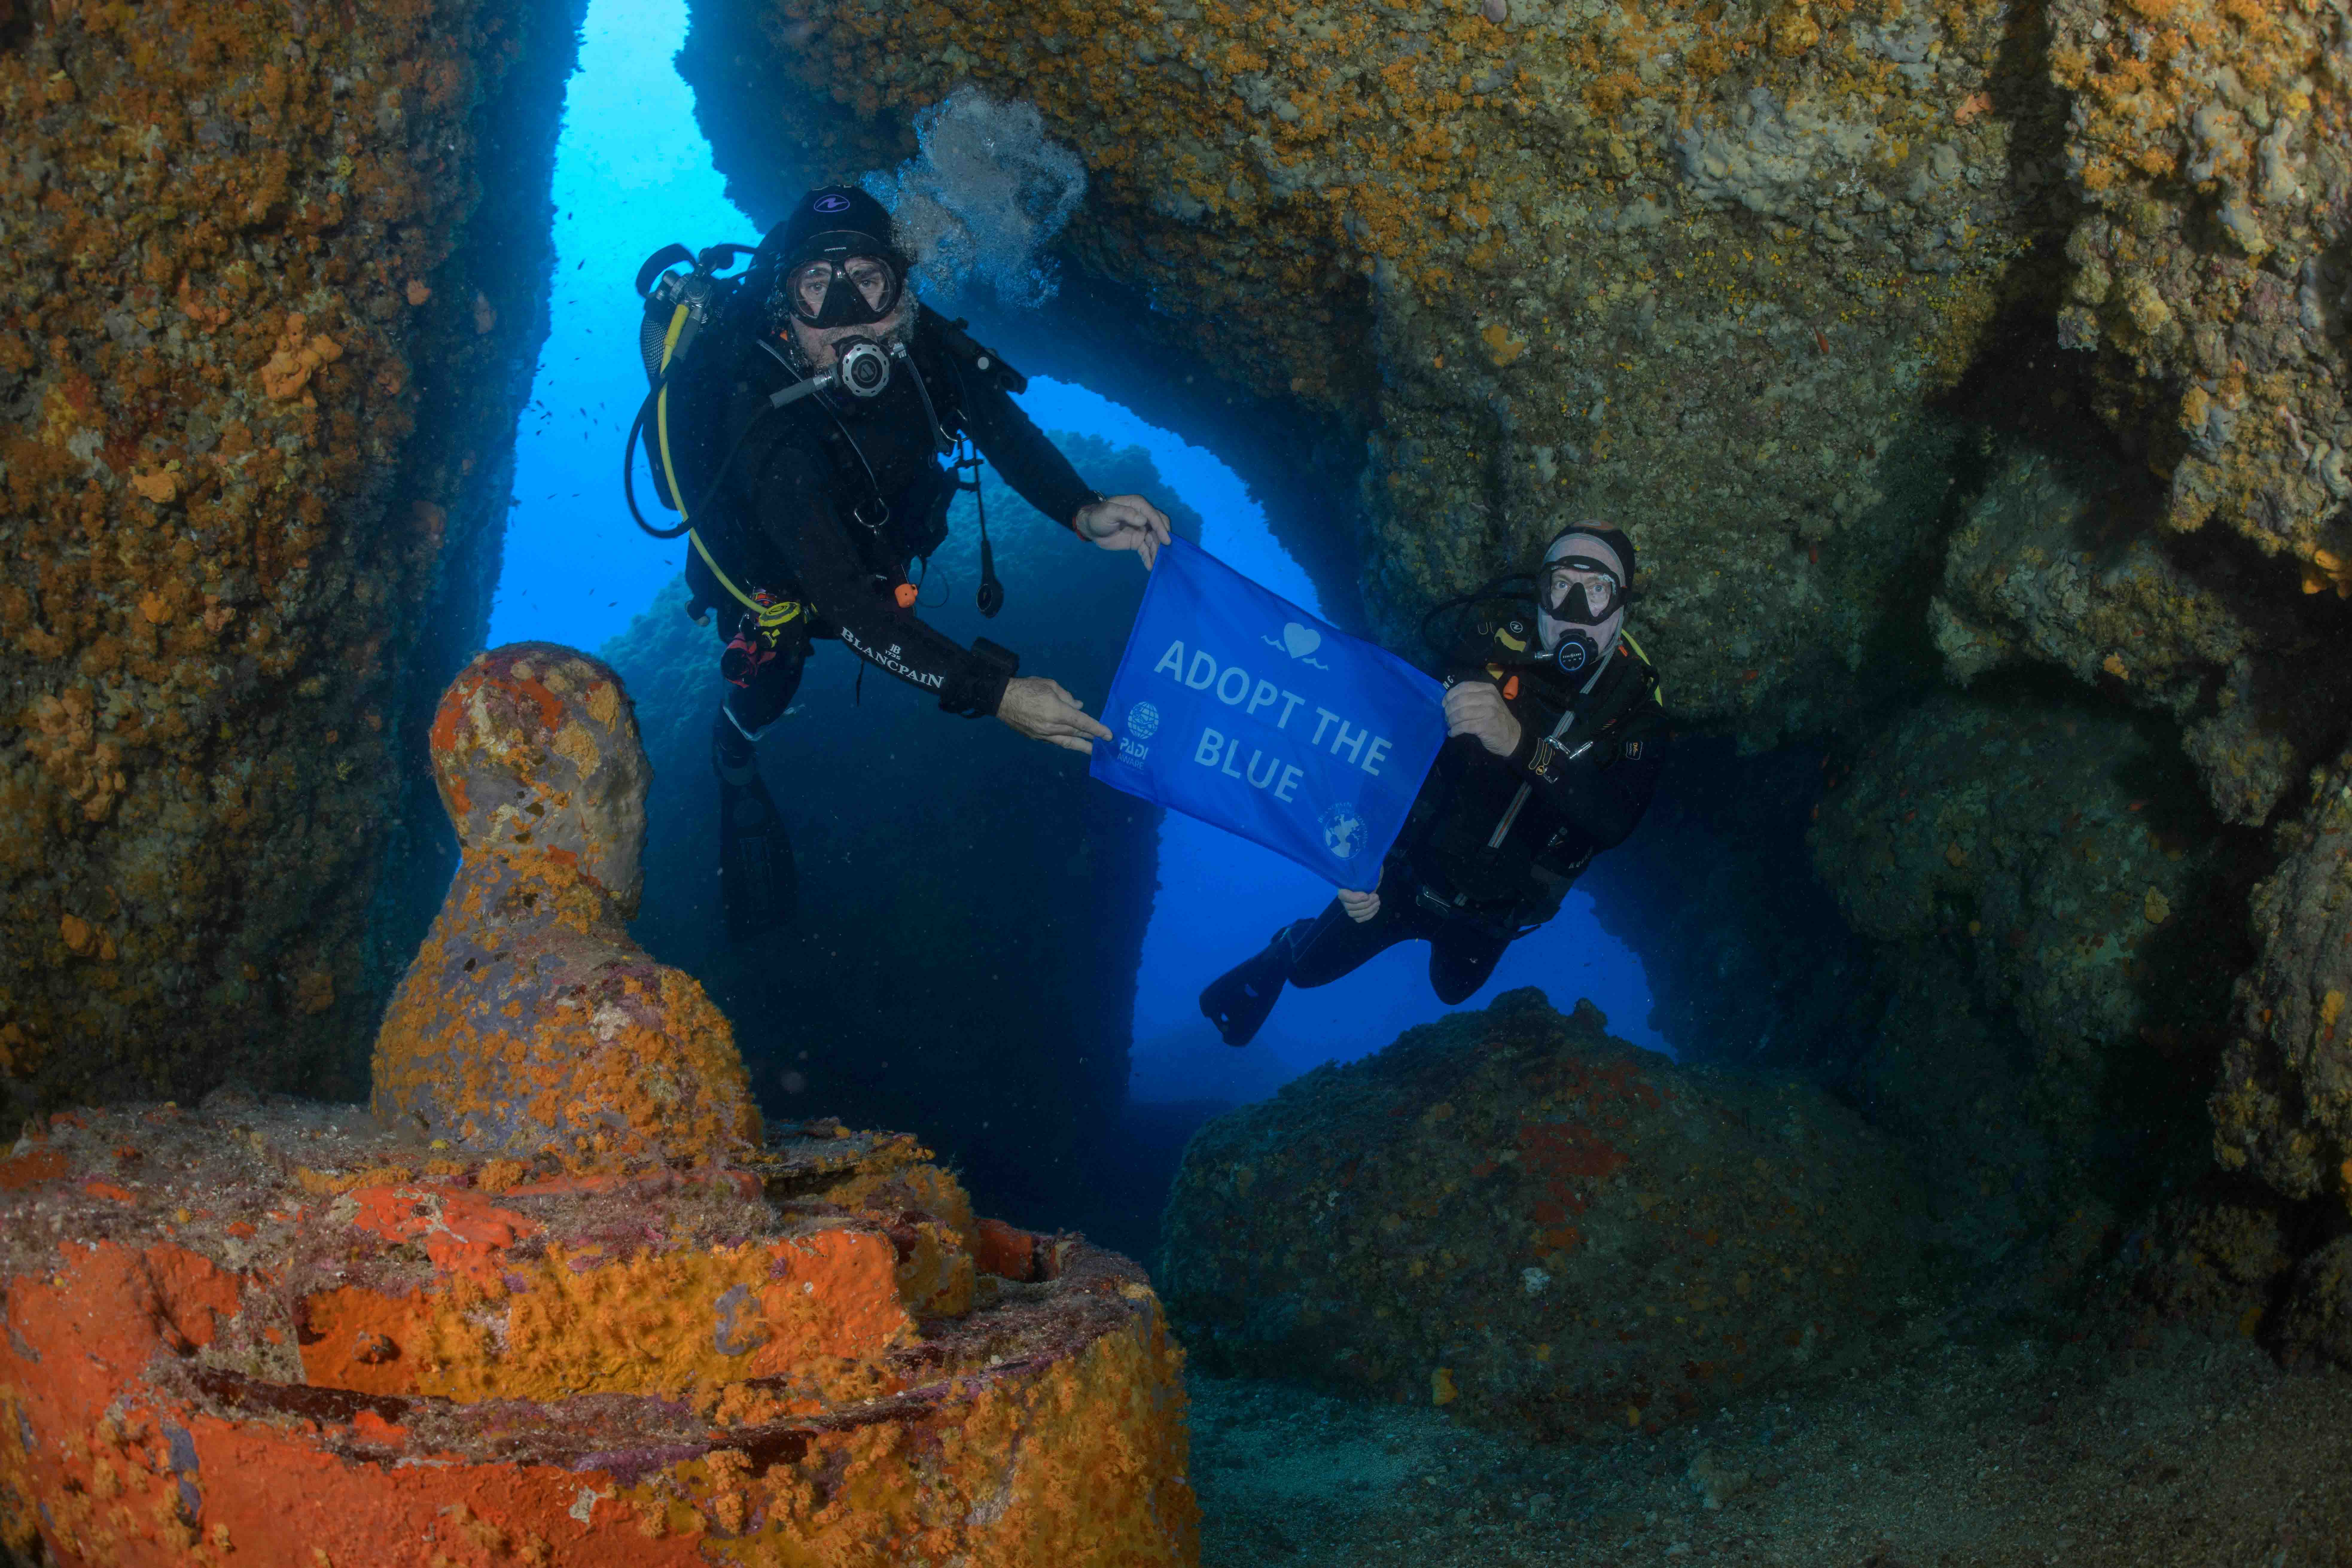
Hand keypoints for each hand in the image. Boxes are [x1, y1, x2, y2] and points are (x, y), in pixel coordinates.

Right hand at [996, 675, 1112, 754]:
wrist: (1001, 699)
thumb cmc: (1026, 687)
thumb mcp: (1050, 685)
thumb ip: (1067, 697)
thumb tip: (1079, 706)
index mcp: (1056, 711)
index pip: (1082, 722)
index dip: (1097, 729)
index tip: (1109, 735)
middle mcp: (1051, 727)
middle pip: (1076, 734)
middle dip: (1091, 738)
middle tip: (1104, 743)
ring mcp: (1043, 735)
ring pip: (1067, 742)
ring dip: (1081, 747)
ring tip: (1093, 751)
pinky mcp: (1036, 738)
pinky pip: (1055, 741)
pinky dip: (1066, 742)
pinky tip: (1072, 743)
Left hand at [1074, 494, 1172, 569]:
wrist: (1091, 529)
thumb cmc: (1099, 516)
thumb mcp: (1109, 512)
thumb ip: (1125, 513)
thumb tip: (1143, 520)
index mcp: (1138, 506)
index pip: (1153, 516)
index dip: (1160, 528)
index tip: (1166, 541)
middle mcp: (1143, 517)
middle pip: (1158, 527)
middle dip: (1163, 539)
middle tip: (1164, 552)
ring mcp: (1142, 530)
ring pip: (1154, 540)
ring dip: (1157, 551)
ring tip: (1157, 562)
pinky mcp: (1138, 541)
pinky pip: (1146, 549)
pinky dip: (1149, 557)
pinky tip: (1150, 566)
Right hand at [1336, 883, 1381, 923]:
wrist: (1367, 887)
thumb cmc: (1365, 880)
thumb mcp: (1366, 877)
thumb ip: (1367, 879)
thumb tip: (1374, 882)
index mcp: (1343, 889)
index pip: (1343, 895)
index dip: (1356, 898)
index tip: (1367, 895)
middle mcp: (1343, 900)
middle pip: (1349, 907)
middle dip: (1366, 903)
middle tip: (1376, 897)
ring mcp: (1348, 909)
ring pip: (1354, 914)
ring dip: (1369, 909)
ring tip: (1378, 902)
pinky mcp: (1354, 915)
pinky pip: (1359, 919)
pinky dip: (1369, 915)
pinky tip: (1376, 908)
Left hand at [1444, 680, 1522, 758]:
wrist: (1512, 736)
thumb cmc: (1495, 718)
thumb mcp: (1487, 702)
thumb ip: (1472, 697)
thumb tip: (1448, 700)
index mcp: (1488, 689)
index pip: (1463, 686)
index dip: (1449, 695)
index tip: (1444, 704)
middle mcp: (1489, 698)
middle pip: (1459, 700)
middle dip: (1448, 710)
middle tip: (1447, 718)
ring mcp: (1489, 712)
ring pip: (1460, 714)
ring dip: (1451, 721)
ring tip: (1450, 725)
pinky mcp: (1485, 726)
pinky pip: (1463, 727)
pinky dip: (1454, 730)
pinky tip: (1453, 733)